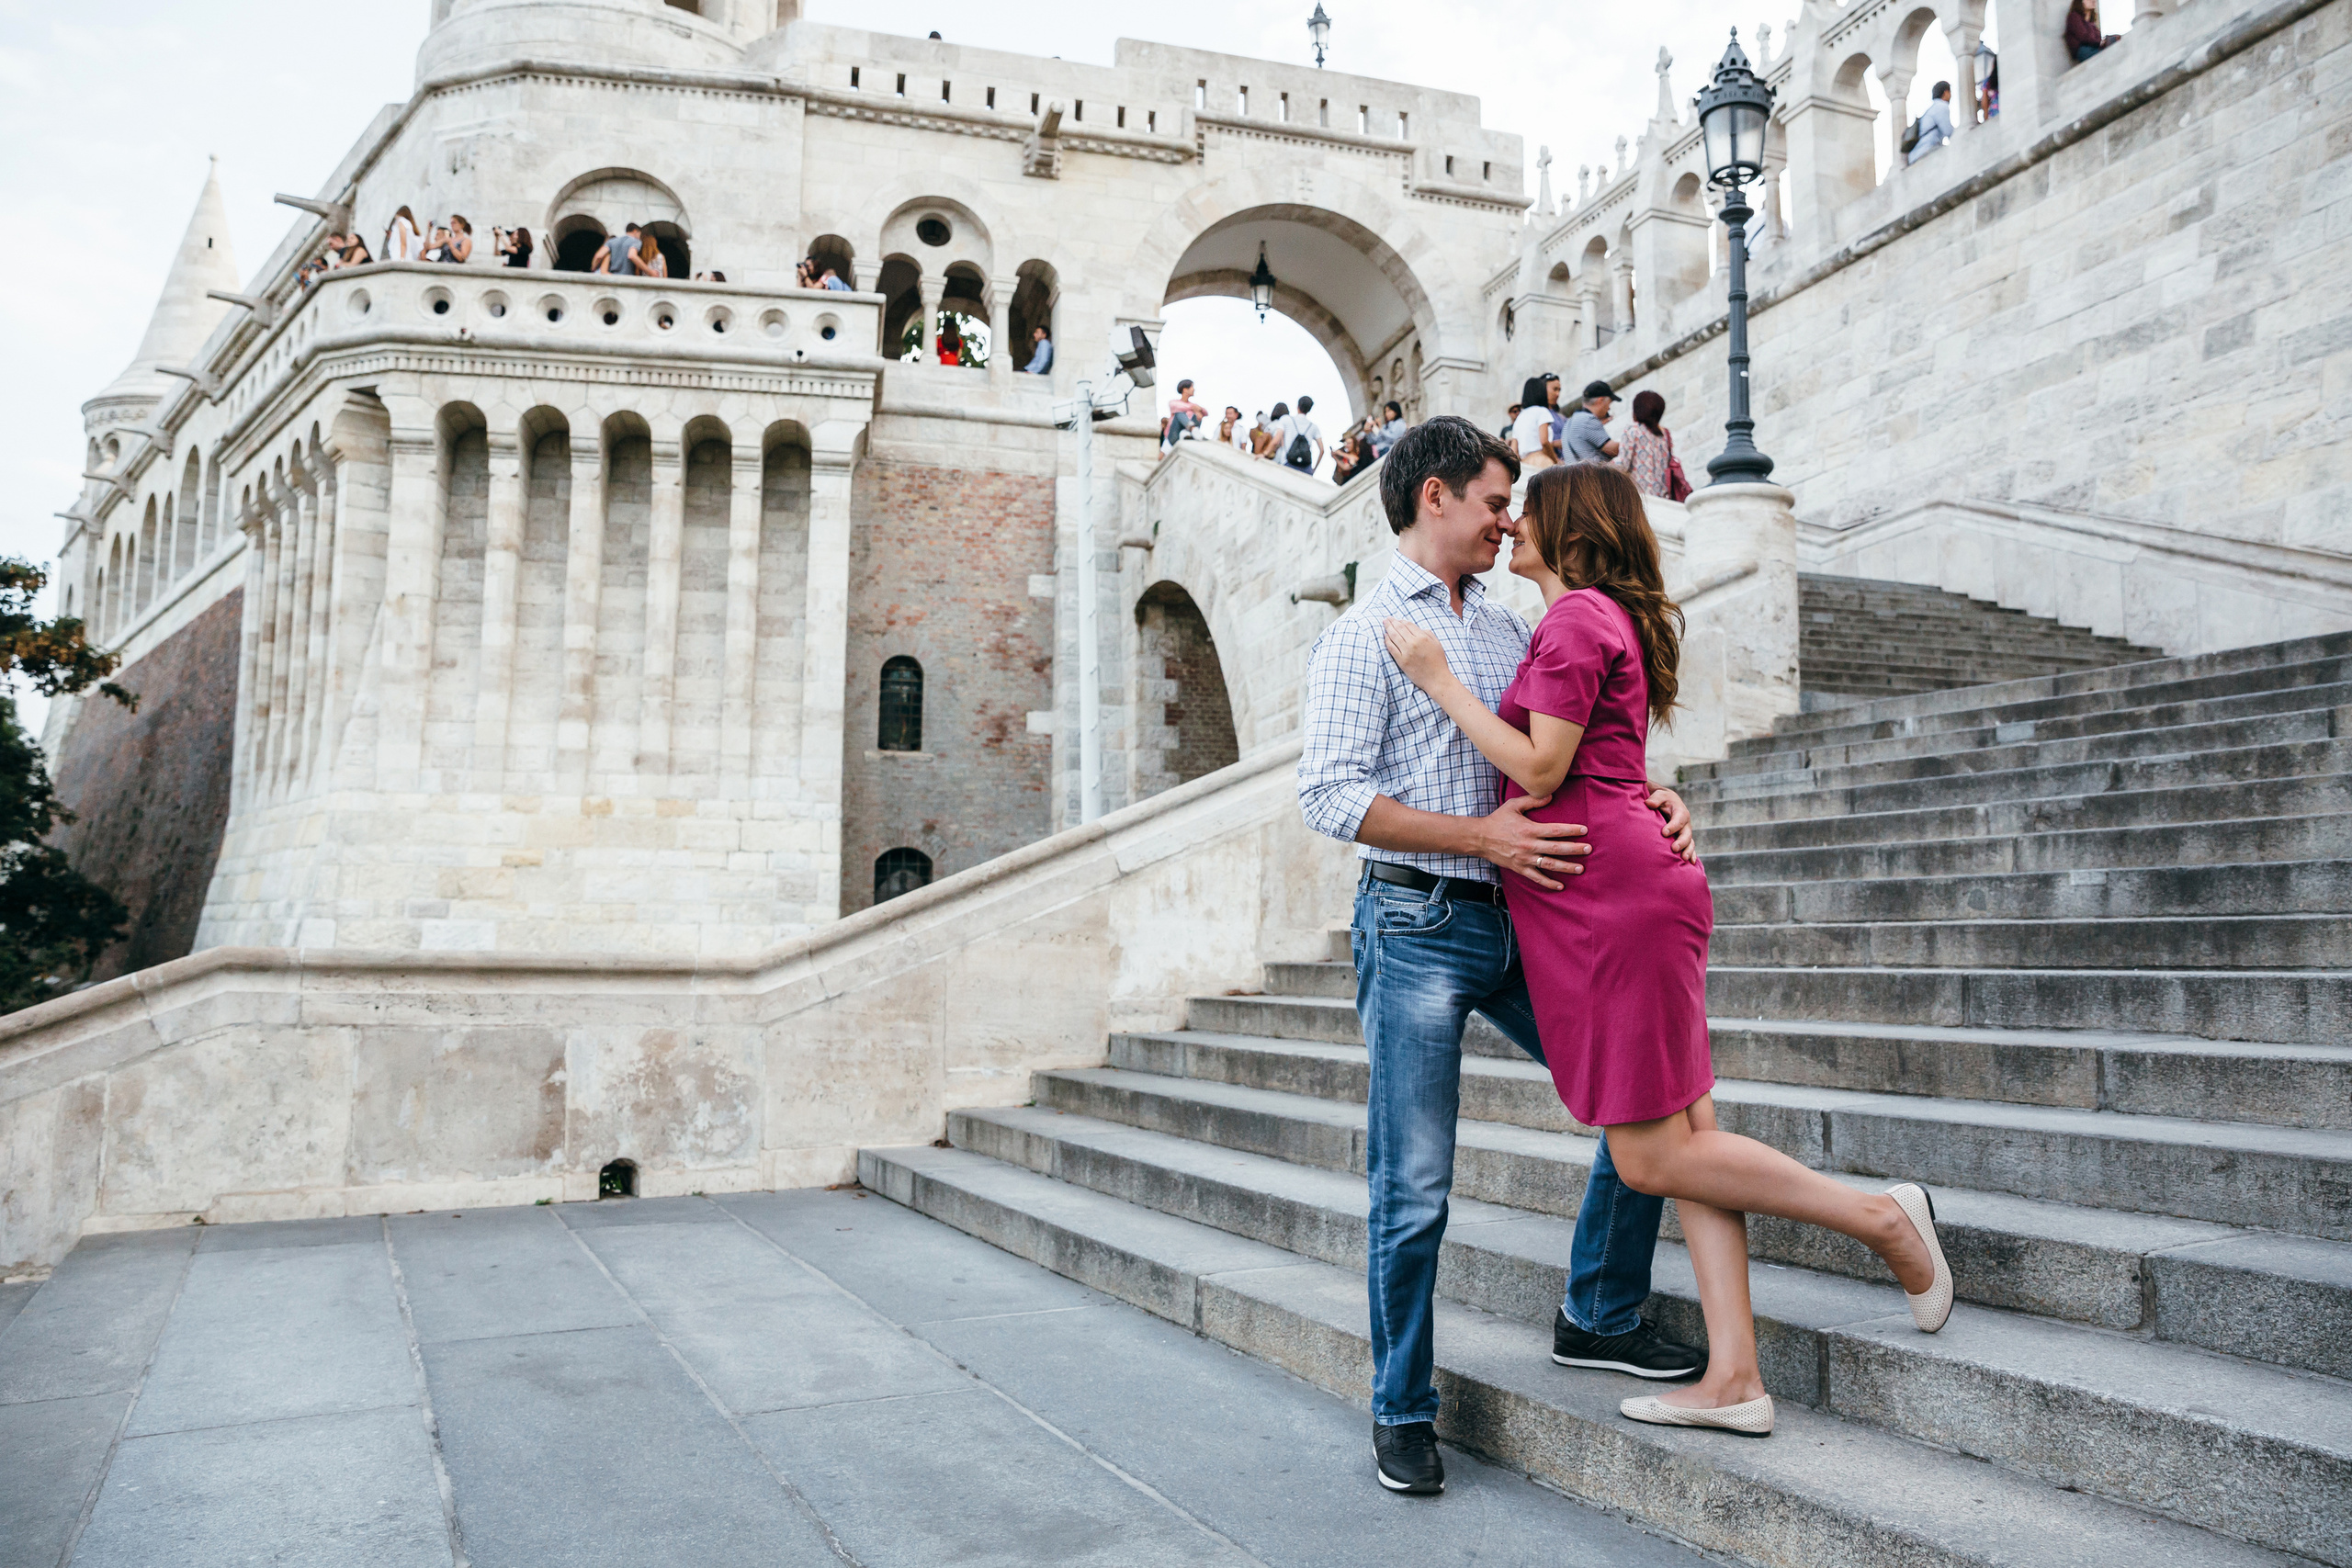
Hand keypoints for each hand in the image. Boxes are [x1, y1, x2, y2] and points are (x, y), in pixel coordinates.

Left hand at [1382, 618, 1452, 694]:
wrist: (1436, 679)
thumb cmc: (1438, 662)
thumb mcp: (1437, 644)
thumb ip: (1428, 634)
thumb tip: (1418, 628)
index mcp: (1423, 637)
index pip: (1408, 625)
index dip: (1401, 621)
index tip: (1397, 620)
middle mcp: (1413, 643)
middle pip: (1399, 628)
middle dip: (1392, 622)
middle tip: (1387, 619)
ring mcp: (1406, 652)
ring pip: (1394, 636)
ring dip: (1388, 629)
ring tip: (1384, 624)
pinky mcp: (1401, 661)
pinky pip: (1391, 648)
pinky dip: (1387, 641)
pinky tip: (1385, 636)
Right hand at [1474, 793, 1589, 888]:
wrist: (1479, 838)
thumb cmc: (1497, 819)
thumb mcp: (1513, 805)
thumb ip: (1532, 800)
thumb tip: (1551, 796)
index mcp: (1529, 829)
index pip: (1555, 830)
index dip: (1571, 830)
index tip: (1584, 830)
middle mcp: (1529, 845)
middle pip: (1556, 848)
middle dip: (1574, 849)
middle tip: (1588, 849)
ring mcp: (1525, 859)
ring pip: (1549, 864)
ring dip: (1566, 867)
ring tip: (1581, 868)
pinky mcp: (1519, 868)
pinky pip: (1536, 877)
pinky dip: (1548, 883)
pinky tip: (1560, 885)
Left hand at [1647, 786, 1696, 861]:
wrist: (1667, 803)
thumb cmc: (1662, 800)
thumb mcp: (1659, 795)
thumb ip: (1656, 799)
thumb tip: (1649, 803)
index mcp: (1680, 812)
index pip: (1678, 819)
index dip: (1672, 826)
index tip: (1664, 832)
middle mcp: (1685, 824)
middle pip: (1686, 833)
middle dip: (1681, 842)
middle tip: (1674, 848)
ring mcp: (1685, 832)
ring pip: (1690, 842)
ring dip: (1688, 851)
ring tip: (1684, 859)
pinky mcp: (1684, 839)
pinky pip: (1690, 848)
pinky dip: (1692, 855)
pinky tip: (1691, 863)